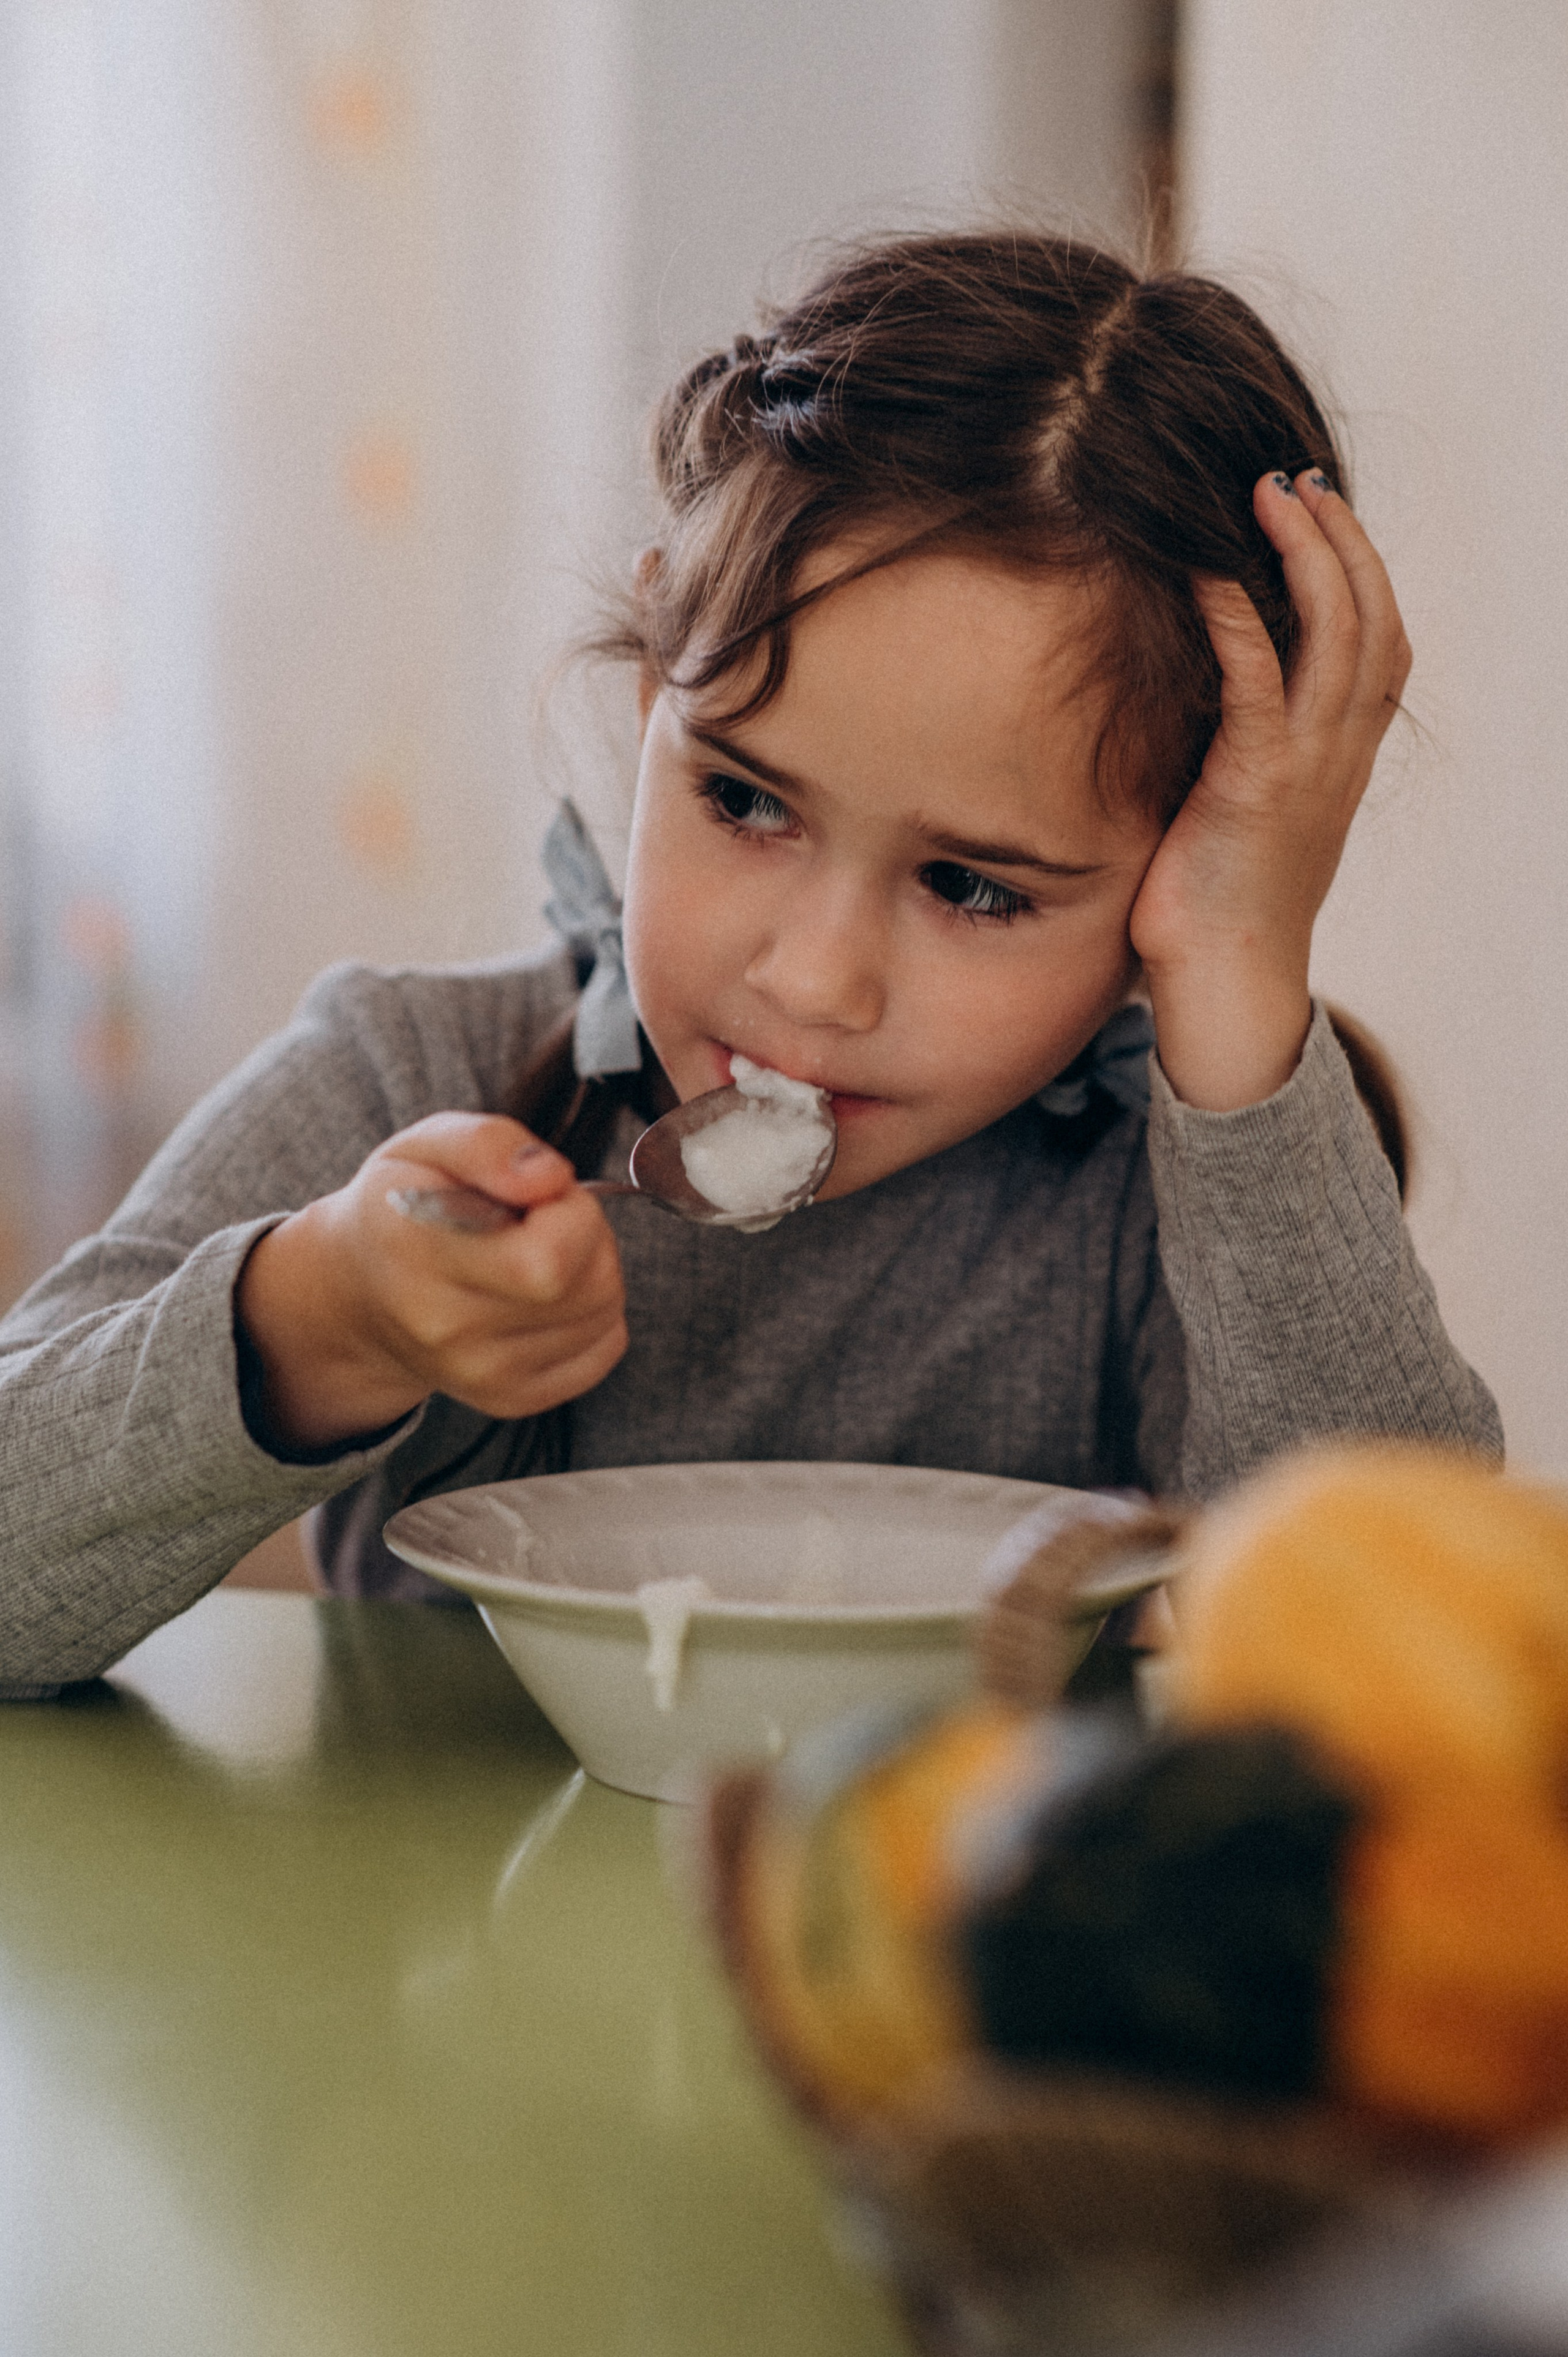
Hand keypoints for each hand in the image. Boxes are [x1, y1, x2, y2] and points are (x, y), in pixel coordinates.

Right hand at [236, 1114, 627, 1450]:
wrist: (359, 1293)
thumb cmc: (401, 1207)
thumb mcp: (427, 1144)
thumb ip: (488, 1144)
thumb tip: (549, 1178)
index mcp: (418, 1254)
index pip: (548, 1260)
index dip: (569, 1211)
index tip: (537, 1194)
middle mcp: (446, 1329)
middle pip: (590, 1285)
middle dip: (586, 1233)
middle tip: (539, 1218)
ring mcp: (481, 1375)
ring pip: (605, 1313)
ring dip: (593, 1269)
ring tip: (537, 1250)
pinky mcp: (511, 1399)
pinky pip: (605, 1348)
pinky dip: (595, 1312)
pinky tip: (548, 1292)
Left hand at [1129, 469, 1412, 1109]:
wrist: (1227, 990)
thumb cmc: (1221, 909)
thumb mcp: (1247, 812)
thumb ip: (1247, 753)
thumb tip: (1203, 700)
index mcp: (1345, 758)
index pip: (1382, 641)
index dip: (1361, 568)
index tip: (1320, 511)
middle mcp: (1341, 754)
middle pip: (1372, 616)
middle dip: (1338, 538)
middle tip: (1294, 479)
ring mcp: (1307, 768)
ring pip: (1335, 633)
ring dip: (1302, 553)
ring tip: (1265, 493)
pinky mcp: (1256, 785)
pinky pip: (1257, 680)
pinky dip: (1236, 616)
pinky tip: (1207, 570)